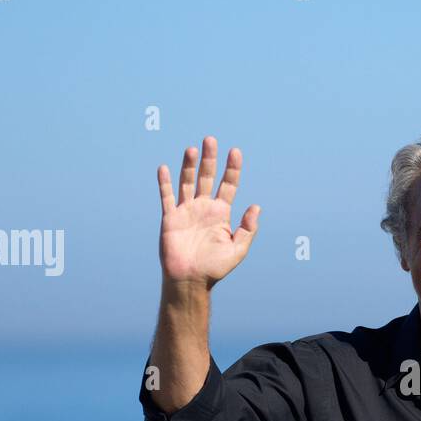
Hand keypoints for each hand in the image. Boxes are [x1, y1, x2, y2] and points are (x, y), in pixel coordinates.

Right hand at [157, 136, 260, 286]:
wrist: (190, 281)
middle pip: (207, 177)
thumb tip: (256, 206)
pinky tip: (164, 168)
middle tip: (211, 139)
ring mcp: (186, 211)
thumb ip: (247, 229)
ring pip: (187, 182)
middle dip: (210, 159)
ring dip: (189, 166)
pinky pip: (167, 197)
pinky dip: (165, 183)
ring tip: (192, 149)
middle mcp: (204, 208)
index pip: (228, 185)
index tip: (235, 151)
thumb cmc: (215, 268)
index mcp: (221, 213)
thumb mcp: (238, 249)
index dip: (232, 168)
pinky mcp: (170, 218)